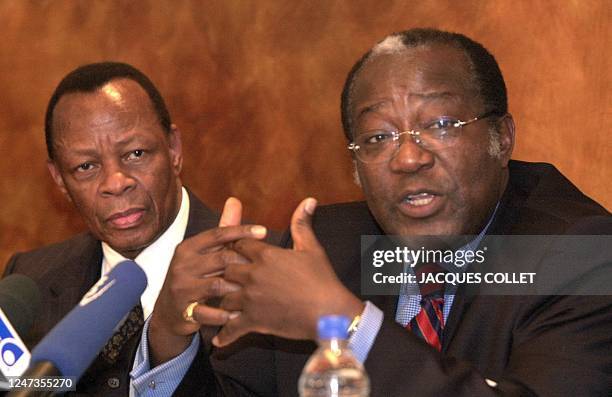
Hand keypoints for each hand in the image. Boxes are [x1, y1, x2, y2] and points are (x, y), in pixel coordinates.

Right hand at [149, 197, 266, 364]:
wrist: (168, 312)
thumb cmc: (193, 277)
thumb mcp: (205, 253)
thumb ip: (223, 230)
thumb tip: (235, 201)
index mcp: (188, 247)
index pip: (217, 234)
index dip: (241, 231)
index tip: (264, 231)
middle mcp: (182, 265)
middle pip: (221, 258)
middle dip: (246, 264)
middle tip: (267, 268)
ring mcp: (181, 287)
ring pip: (217, 284)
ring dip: (239, 288)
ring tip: (258, 291)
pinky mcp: (183, 310)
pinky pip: (208, 312)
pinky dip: (225, 314)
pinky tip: (240, 315)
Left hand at [213, 198, 363, 346]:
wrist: (329, 312)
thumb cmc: (322, 280)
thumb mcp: (312, 248)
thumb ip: (302, 224)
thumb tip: (308, 200)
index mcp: (265, 255)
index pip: (238, 245)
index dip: (234, 247)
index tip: (233, 251)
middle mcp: (253, 275)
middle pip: (224, 269)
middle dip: (223, 272)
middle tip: (220, 276)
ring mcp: (251, 299)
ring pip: (222, 297)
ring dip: (221, 300)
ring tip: (216, 304)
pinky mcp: (254, 321)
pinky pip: (231, 327)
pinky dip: (224, 334)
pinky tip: (218, 338)